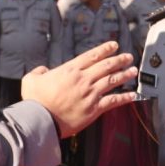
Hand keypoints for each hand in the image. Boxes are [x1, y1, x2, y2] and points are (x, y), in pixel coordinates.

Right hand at [21, 41, 136, 137]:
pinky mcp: (94, 109)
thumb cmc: (35, 101)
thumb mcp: (31, 80)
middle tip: (128, 56)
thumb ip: (39, 72)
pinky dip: (124, 97)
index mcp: (70, 70)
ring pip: (112, 80)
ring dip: (124, 74)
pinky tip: (133, 95)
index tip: (114, 45)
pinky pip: (113, 101)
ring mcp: (90, 94)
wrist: (41, 120)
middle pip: (106, 66)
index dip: (105, 49)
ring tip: (133, 71)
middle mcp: (83, 79)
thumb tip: (43, 70)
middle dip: (119, 60)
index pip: (92, 56)